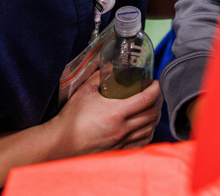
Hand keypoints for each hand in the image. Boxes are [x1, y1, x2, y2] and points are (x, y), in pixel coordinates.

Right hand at [48, 71, 162, 157]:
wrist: (62, 143)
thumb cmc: (71, 118)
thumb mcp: (84, 92)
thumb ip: (99, 76)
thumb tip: (110, 67)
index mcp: (116, 112)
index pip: (146, 99)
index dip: (155, 89)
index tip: (155, 83)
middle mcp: (122, 129)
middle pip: (151, 115)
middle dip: (157, 102)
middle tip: (154, 94)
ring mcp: (122, 142)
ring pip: (149, 130)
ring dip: (154, 118)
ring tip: (152, 109)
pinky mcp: (118, 152)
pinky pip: (141, 144)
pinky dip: (148, 134)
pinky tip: (146, 128)